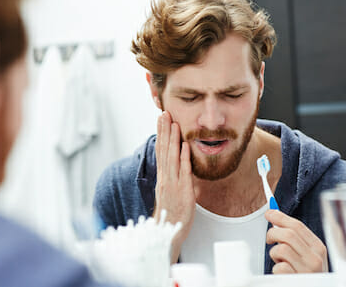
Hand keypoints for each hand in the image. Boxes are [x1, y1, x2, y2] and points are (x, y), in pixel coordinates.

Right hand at [154, 111, 195, 262]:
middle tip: (164, 113)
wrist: (168, 232)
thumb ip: (172, 177)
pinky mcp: (183, 191)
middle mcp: (165, 178)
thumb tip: (177, 164)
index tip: (161, 120)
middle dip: (164, 130)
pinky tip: (184, 145)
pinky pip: (183, 171)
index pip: (160, 151)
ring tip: (173, 123)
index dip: (161, 134)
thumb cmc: (171, 213)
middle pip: (163, 150)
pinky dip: (184, 157)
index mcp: (162, 177)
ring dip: (173, 139)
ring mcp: (173, 184)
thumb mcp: (169, 191)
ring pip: (171, 157)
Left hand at [265, 209, 327, 273]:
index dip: (280, 217)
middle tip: (269, 239)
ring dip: (274, 254)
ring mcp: (307, 270)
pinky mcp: (297, 280)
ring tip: (279, 261)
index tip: (269, 213)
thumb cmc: (305, 272)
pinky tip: (282, 273)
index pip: (297, 226)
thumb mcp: (306, 254)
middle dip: (273, 233)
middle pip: (288, 234)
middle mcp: (316, 258)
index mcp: (318, 248)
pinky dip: (276, 269)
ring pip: (281, 249)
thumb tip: (275, 216)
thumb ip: (295, 237)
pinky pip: (279, 267)